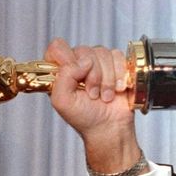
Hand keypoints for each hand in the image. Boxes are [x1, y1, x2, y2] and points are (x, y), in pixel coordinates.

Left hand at [44, 38, 142, 174]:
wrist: (109, 127)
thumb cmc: (84, 118)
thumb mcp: (62, 101)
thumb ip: (63, 77)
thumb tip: (82, 61)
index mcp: (60, 71)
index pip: (57, 48)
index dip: (67, 58)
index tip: (75, 77)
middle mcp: (77, 63)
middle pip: (84, 50)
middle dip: (92, 75)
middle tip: (92, 94)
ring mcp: (96, 62)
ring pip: (102, 52)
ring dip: (106, 79)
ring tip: (104, 96)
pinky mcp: (114, 63)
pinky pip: (117, 56)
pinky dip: (119, 74)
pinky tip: (117, 89)